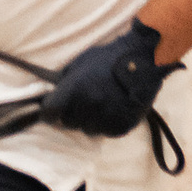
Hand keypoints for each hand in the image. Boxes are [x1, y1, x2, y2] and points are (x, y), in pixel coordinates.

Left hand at [38, 19, 177, 137]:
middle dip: (71, 114)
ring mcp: (107, 117)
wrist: (143, 59)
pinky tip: (113, 111)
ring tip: (100, 106)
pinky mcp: (123, 125)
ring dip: (90, 121)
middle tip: (82, 103)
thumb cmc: (108, 58)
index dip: (48, 113)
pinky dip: (108, 125)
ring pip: (88, 130)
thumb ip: (65, 82)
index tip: (50, 112)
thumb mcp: (79, 64)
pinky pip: (107, 132)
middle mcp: (88, 106)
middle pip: (68, 122)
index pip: (49, 113)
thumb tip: (52, 95)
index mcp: (74, 90)